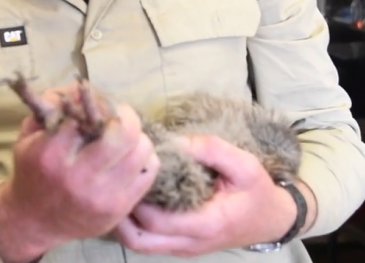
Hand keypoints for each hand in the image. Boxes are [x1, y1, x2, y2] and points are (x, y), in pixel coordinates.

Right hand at [0, 84, 158, 262]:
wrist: (32, 221)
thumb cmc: (31, 171)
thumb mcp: (28, 135)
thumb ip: (50, 106)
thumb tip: (80, 86)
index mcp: (52, 154)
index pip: (86, 115)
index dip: (93, 103)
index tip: (92, 103)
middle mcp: (79, 177)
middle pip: (123, 133)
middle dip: (125, 114)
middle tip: (118, 113)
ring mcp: (102, 196)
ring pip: (141, 151)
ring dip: (137, 135)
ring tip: (125, 135)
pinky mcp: (119, 209)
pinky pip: (148, 172)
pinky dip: (144, 157)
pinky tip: (130, 155)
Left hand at [114, 134, 302, 256]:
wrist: (271, 219)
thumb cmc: (257, 191)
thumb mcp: (244, 164)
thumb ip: (212, 149)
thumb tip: (174, 142)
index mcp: (207, 224)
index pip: (156, 220)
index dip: (137, 196)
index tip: (131, 168)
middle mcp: (190, 243)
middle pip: (139, 239)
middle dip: (122, 209)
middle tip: (117, 178)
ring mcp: (182, 247)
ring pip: (138, 243)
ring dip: (124, 218)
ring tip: (121, 186)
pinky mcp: (178, 244)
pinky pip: (147, 240)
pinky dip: (133, 222)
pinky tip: (133, 195)